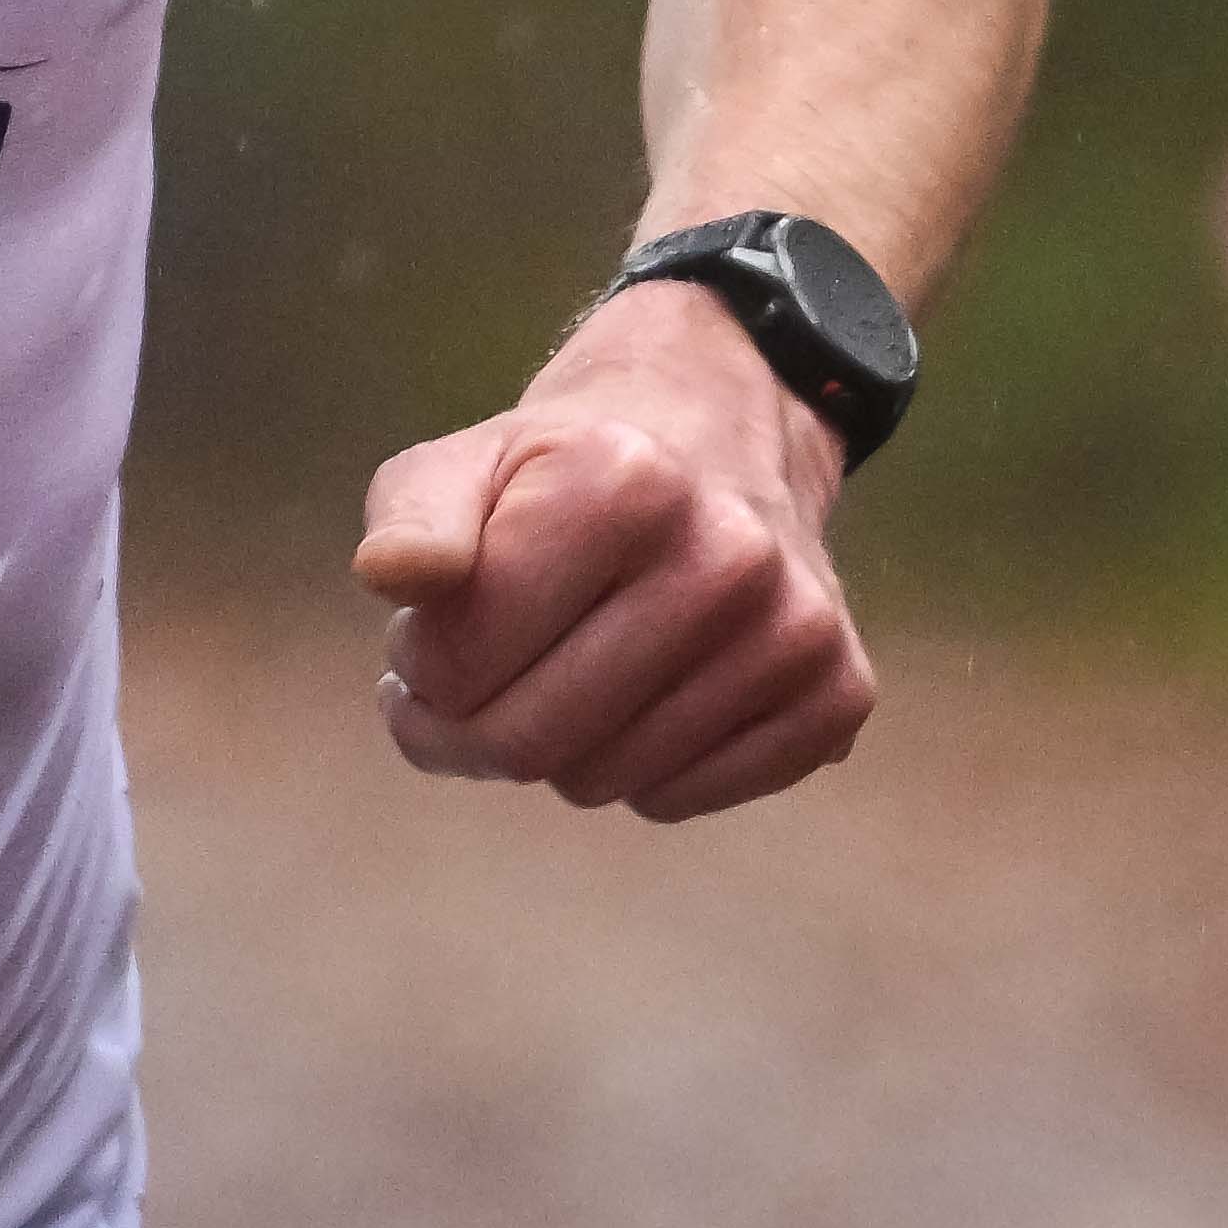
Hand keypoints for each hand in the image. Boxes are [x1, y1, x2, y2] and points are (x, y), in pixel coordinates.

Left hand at [346, 279, 870, 822]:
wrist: (717, 428)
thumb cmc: (563, 468)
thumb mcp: (463, 463)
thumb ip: (413, 518)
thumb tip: (389, 573)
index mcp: (624, 484)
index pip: (461, 667)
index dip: (421, 667)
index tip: (432, 634)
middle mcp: (728, 555)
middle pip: (533, 740)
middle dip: (474, 728)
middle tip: (473, 685)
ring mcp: (793, 628)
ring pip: (607, 780)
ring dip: (558, 746)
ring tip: (564, 669)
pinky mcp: (838, 691)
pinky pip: (684, 799)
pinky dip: (640, 769)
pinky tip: (643, 692)